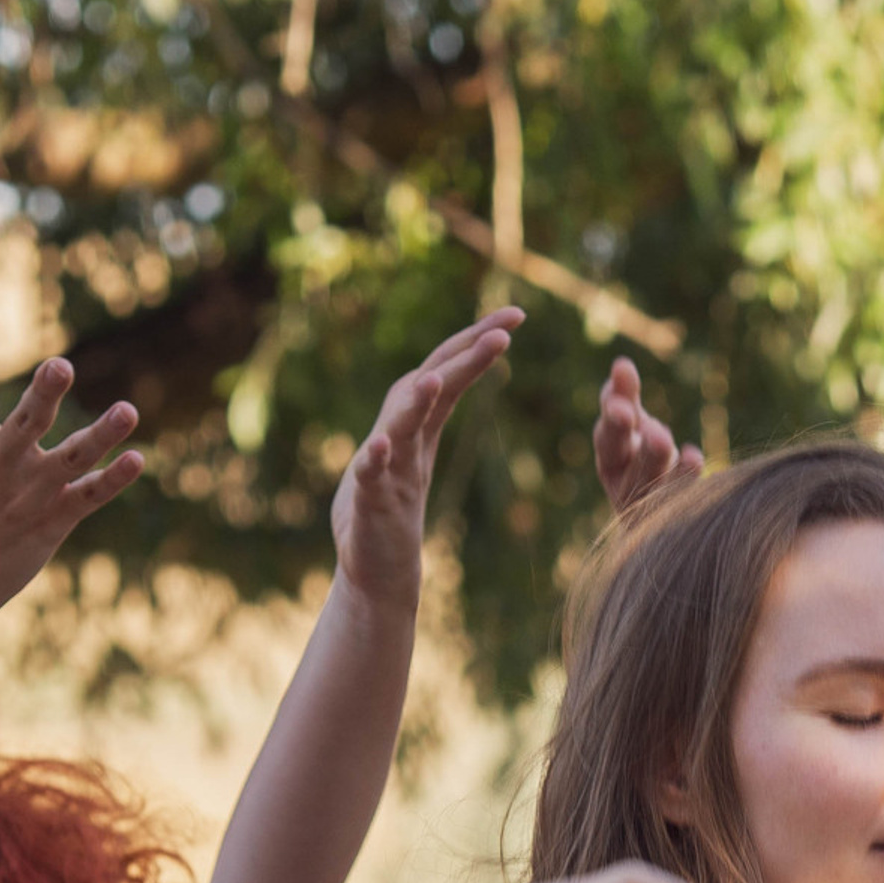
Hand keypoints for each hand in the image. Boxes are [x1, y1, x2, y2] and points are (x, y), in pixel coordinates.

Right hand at [0, 326, 143, 635]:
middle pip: (25, 422)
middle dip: (43, 394)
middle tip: (61, 365)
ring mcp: (30, 494)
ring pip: (72, 458)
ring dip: (100, 436)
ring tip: (129, 411)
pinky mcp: (54, 521)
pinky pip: (90, 497)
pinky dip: (113, 481)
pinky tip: (137, 459)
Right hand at [332, 311, 523, 603]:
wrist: (373, 568)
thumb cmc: (393, 509)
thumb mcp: (416, 454)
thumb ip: (428, 414)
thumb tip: (446, 374)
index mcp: (419, 426)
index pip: (451, 372)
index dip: (478, 342)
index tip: (516, 314)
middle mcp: (401, 436)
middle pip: (431, 384)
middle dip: (463, 355)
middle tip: (503, 331)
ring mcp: (383, 465)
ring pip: (399, 425)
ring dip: (416, 401)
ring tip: (436, 378)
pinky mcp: (367, 499)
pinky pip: (370, 475)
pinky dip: (375, 459)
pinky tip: (381, 445)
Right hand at [593, 356, 700, 516]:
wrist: (657, 523)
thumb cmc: (646, 457)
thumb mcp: (635, 425)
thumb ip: (626, 398)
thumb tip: (621, 365)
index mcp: (609, 448)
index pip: (606, 420)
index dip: (612, 398)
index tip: (622, 370)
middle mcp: (619, 475)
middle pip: (615, 449)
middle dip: (618, 428)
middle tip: (625, 412)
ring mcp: (639, 501)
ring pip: (641, 477)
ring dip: (650, 455)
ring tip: (661, 436)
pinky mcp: (658, 521)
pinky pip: (672, 499)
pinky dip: (682, 477)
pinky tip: (694, 456)